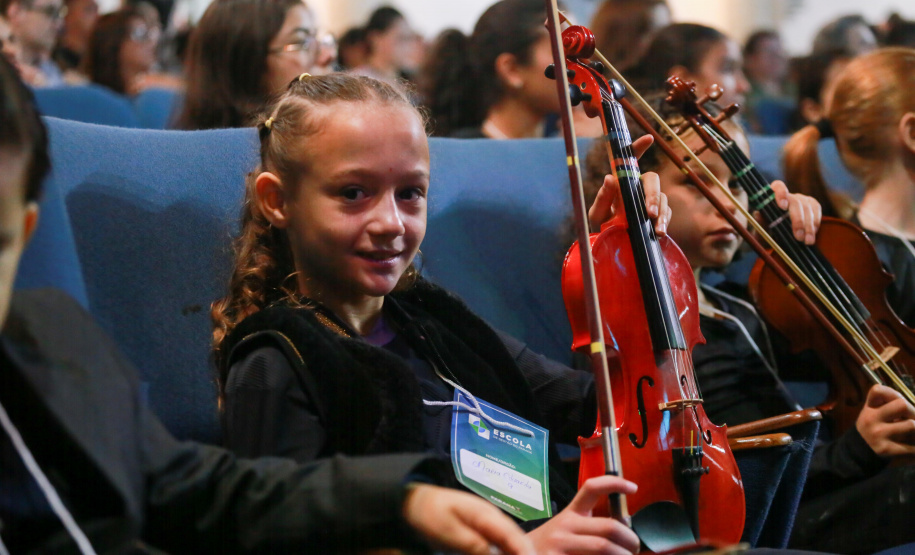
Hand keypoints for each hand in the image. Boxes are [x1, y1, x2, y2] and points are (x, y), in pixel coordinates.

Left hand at [403, 484, 533, 554]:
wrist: (414, 501)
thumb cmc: (430, 514)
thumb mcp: (448, 531)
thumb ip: (472, 545)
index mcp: (487, 515)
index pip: (514, 536)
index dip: (526, 552)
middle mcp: (493, 519)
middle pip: (517, 540)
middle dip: (525, 554)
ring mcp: (489, 525)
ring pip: (511, 544)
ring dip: (516, 553)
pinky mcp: (482, 532)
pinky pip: (500, 545)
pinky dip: (506, 553)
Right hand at [526, 475, 639, 554]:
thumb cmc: (550, 548)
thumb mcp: (566, 532)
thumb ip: (591, 528)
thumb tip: (625, 530)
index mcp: (570, 514)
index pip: (591, 488)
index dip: (614, 483)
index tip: (633, 487)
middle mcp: (565, 526)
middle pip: (609, 526)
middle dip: (630, 540)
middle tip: (634, 548)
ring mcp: (560, 545)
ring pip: (604, 547)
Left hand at [588, 135, 669, 235]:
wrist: (612, 244)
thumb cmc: (602, 224)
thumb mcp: (597, 213)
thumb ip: (603, 197)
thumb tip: (609, 177)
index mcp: (622, 182)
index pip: (630, 162)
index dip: (638, 148)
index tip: (649, 139)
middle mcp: (638, 187)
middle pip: (652, 180)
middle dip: (652, 195)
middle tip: (650, 213)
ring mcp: (650, 200)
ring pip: (662, 197)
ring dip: (661, 211)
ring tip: (657, 228)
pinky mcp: (658, 214)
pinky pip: (666, 212)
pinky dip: (665, 221)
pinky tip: (660, 232)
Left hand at [767, 181, 821, 244]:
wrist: (779, 235)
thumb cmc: (769, 230)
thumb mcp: (762, 229)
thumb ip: (761, 222)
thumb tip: (758, 214)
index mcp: (774, 197)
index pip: (778, 186)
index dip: (781, 194)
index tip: (783, 206)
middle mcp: (789, 196)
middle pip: (796, 202)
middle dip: (798, 221)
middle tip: (798, 237)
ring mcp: (802, 199)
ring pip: (808, 208)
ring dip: (808, 226)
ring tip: (807, 241)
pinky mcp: (813, 204)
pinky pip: (817, 212)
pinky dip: (815, 224)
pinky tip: (812, 235)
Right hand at [856, 384, 914, 457]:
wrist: (861, 453)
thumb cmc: (876, 428)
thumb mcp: (875, 412)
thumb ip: (889, 402)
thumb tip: (911, 404)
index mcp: (869, 408)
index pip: (878, 390)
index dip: (894, 394)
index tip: (899, 404)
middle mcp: (870, 419)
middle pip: (902, 404)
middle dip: (913, 412)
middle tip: (912, 419)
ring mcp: (877, 434)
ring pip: (912, 424)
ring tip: (911, 435)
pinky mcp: (886, 449)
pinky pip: (913, 446)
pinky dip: (914, 447)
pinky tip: (909, 447)